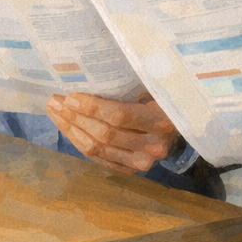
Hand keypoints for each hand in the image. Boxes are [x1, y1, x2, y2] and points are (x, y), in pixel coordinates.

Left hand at [46, 93, 180, 173]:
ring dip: (71, 130)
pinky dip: (79, 142)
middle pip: (104, 134)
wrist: (186, 126)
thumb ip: (131, 84)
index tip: (70, 95)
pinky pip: (98, 158)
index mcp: (161, 120)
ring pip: (97, 149)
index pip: (119, 116)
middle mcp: (152, 146)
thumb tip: (92, 71)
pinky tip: (67, 128)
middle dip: (75, 117)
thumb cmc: (165, 97)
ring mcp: (142, 163)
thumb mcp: (155, 86)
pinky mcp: (132, 171)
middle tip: (55, 101)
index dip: (91, 108)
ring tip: (55, 112)